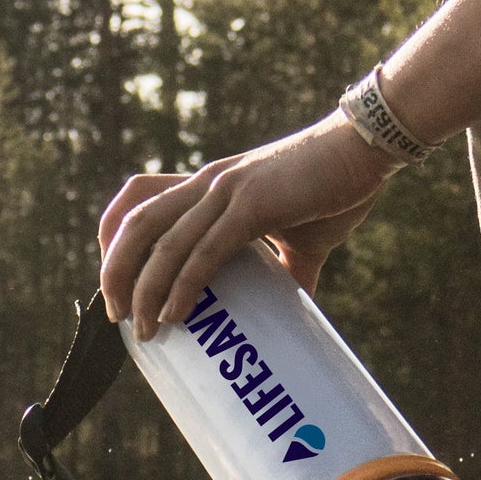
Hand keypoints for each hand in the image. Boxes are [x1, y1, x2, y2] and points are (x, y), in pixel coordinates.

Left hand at [97, 115, 398, 337]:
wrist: (365, 150)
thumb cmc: (336, 187)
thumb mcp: (301, 235)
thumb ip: (287, 269)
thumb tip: (294, 310)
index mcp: (209, 185)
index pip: (139, 200)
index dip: (114, 238)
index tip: (116, 281)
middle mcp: (207, 183)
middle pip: (135, 222)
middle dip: (115, 270)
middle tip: (116, 316)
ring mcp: (226, 191)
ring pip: (164, 242)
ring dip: (145, 289)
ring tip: (142, 329)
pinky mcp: (252, 205)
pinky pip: (205, 251)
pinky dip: (183, 285)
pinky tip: (174, 313)